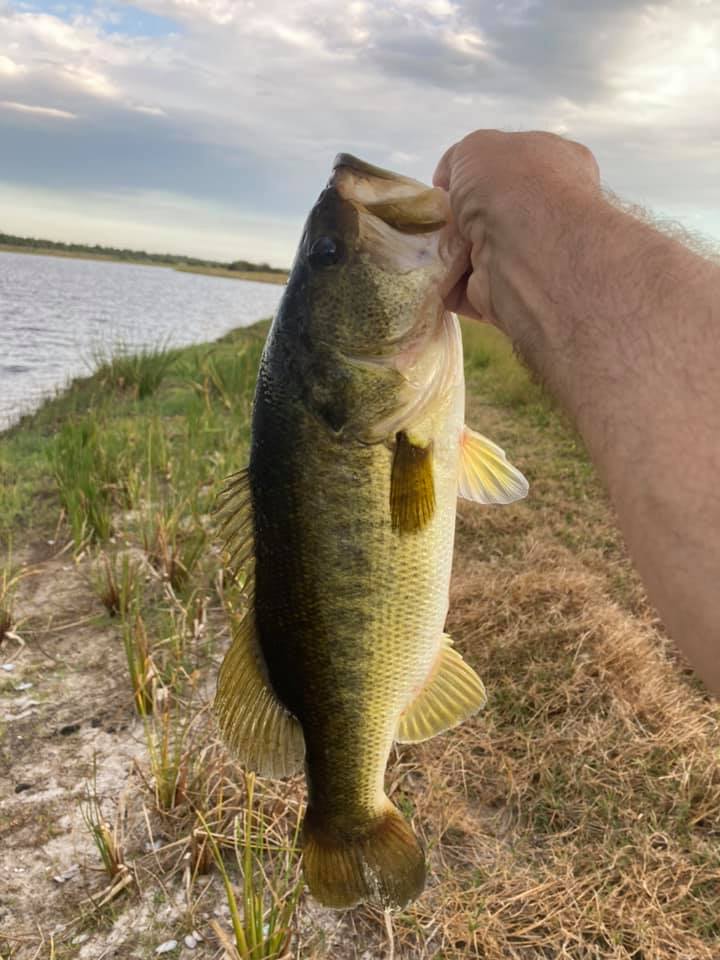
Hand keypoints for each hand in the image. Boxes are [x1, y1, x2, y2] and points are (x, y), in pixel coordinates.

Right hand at [433, 130, 601, 330]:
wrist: (528, 246)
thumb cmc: (510, 184)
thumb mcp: (477, 147)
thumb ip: (460, 159)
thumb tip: (449, 183)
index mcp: (554, 167)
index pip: (515, 168)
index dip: (480, 175)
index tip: (450, 186)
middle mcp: (548, 214)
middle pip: (492, 215)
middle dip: (460, 218)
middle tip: (437, 219)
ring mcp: (530, 258)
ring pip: (477, 253)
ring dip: (449, 252)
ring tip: (427, 246)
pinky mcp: (508, 295)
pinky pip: (468, 288)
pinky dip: (446, 284)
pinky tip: (430, 274)